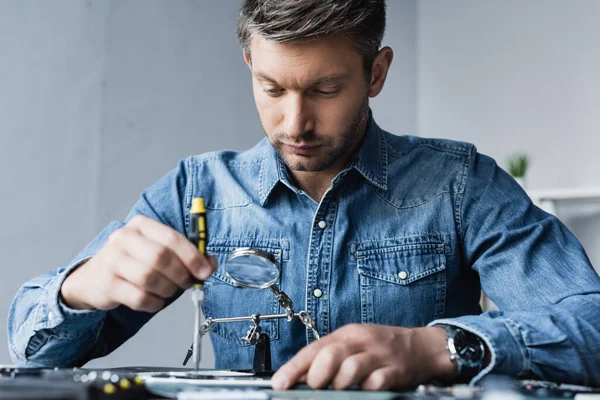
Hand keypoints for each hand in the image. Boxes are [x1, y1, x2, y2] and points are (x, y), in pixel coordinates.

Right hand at [60, 215, 216, 312]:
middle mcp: (124, 238)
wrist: (92, 279)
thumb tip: (210, 265)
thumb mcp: (158, 250)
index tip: (205, 271)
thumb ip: (186, 254)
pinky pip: (139, 297)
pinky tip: (155, 301)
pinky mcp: (106, 284)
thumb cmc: (134, 262)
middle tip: (187, 284)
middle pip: (161, 257)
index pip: (172, 238)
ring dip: (168, 289)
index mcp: (141, 225)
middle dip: (181, 274)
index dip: (192, 256)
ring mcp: (112, 260)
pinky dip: (154, 303)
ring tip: (170, 291)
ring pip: (149, 278)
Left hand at [272, 324, 454, 390]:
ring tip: (339, 390)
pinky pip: (376, 383)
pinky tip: (364, 391)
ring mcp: (379, 356)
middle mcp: (361, 341)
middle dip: (317, 376)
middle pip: (330, 355)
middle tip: (315, 388)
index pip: (314, 349)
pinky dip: (366, 390)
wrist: (422, 347)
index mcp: (347, 334)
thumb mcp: (353, 345)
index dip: (293, 368)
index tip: (279, 384)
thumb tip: (299, 376)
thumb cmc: (382, 348)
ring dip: (339, 384)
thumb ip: (327, 357)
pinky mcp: (395, 372)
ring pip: (350, 369)